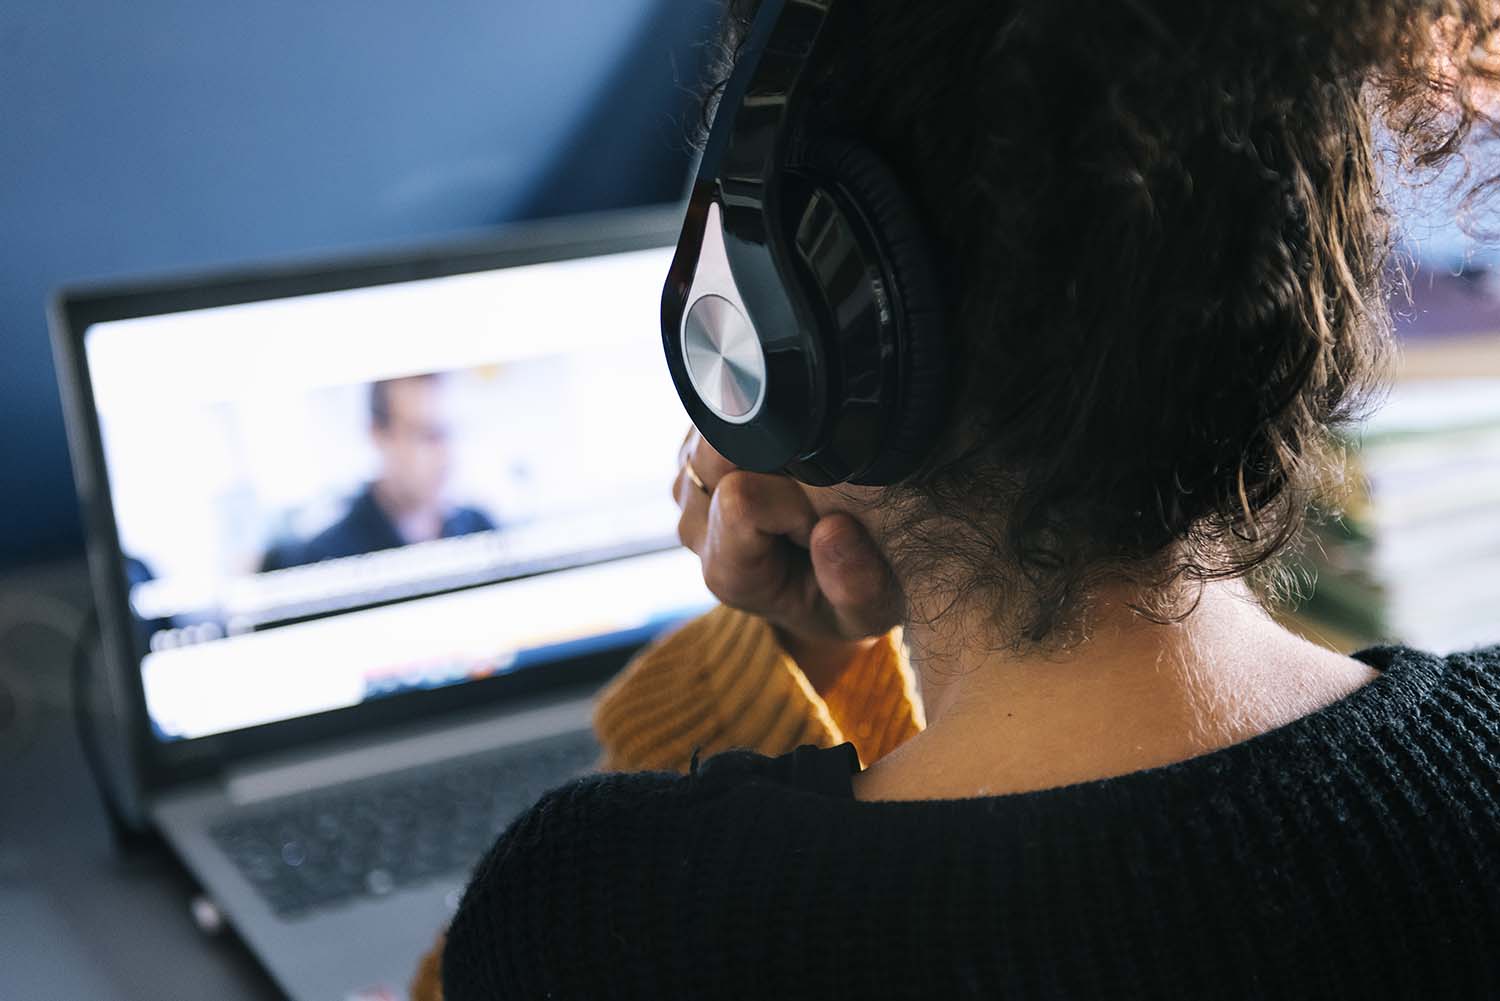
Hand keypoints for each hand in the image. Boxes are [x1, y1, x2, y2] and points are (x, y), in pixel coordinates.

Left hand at [673, 430, 901, 690]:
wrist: (825, 586)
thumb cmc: (847, 596)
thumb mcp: (868, 609)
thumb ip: (855, 585)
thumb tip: (832, 531)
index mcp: (728, 571)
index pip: (741, 501)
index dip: (793, 498)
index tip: (827, 518)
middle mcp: (696, 527)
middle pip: (717, 454)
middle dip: (778, 458)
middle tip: (818, 492)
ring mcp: (690, 489)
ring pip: (715, 428)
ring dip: (768, 441)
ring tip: (802, 483)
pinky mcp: (697, 454)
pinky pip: (721, 415)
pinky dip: (761, 426)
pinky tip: (785, 465)